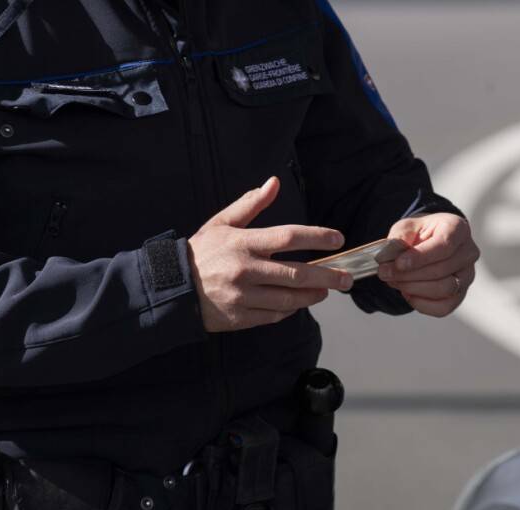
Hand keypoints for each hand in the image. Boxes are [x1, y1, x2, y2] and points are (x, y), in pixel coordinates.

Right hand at [189, 177, 352, 331]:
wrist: (172, 287)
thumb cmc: (201, 252)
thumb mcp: (222, 223)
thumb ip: (251, 204)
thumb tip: (274, 182)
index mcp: (243, 243)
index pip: (288, 237)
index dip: (316, 236)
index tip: (338, 239)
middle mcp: (245, 270)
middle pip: (297, 273)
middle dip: (327, 276)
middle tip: (347, 277)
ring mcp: (243, 296)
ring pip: (289, 299)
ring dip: (313, 295)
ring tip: (327, 291)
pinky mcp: (240, 317)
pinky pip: (274, 315)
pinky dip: (291, 310)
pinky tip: (300, 303)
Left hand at [377, 213, 478, 316]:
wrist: (427, 243)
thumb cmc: (419, 234)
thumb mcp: (407, 227)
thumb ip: (400, 238)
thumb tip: (389, 255)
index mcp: (457, 229)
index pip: (444, 245)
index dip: (421, 257)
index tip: (399, 263)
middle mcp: (468, 252)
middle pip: (442, 270)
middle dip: (409, 275)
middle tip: (385, 273)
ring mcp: (467, 275)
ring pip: (444, 289)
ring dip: (414, 288)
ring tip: (394, 281)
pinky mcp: (460, 294)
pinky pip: (444, 307)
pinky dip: (422, 304)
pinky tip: (407, 293)